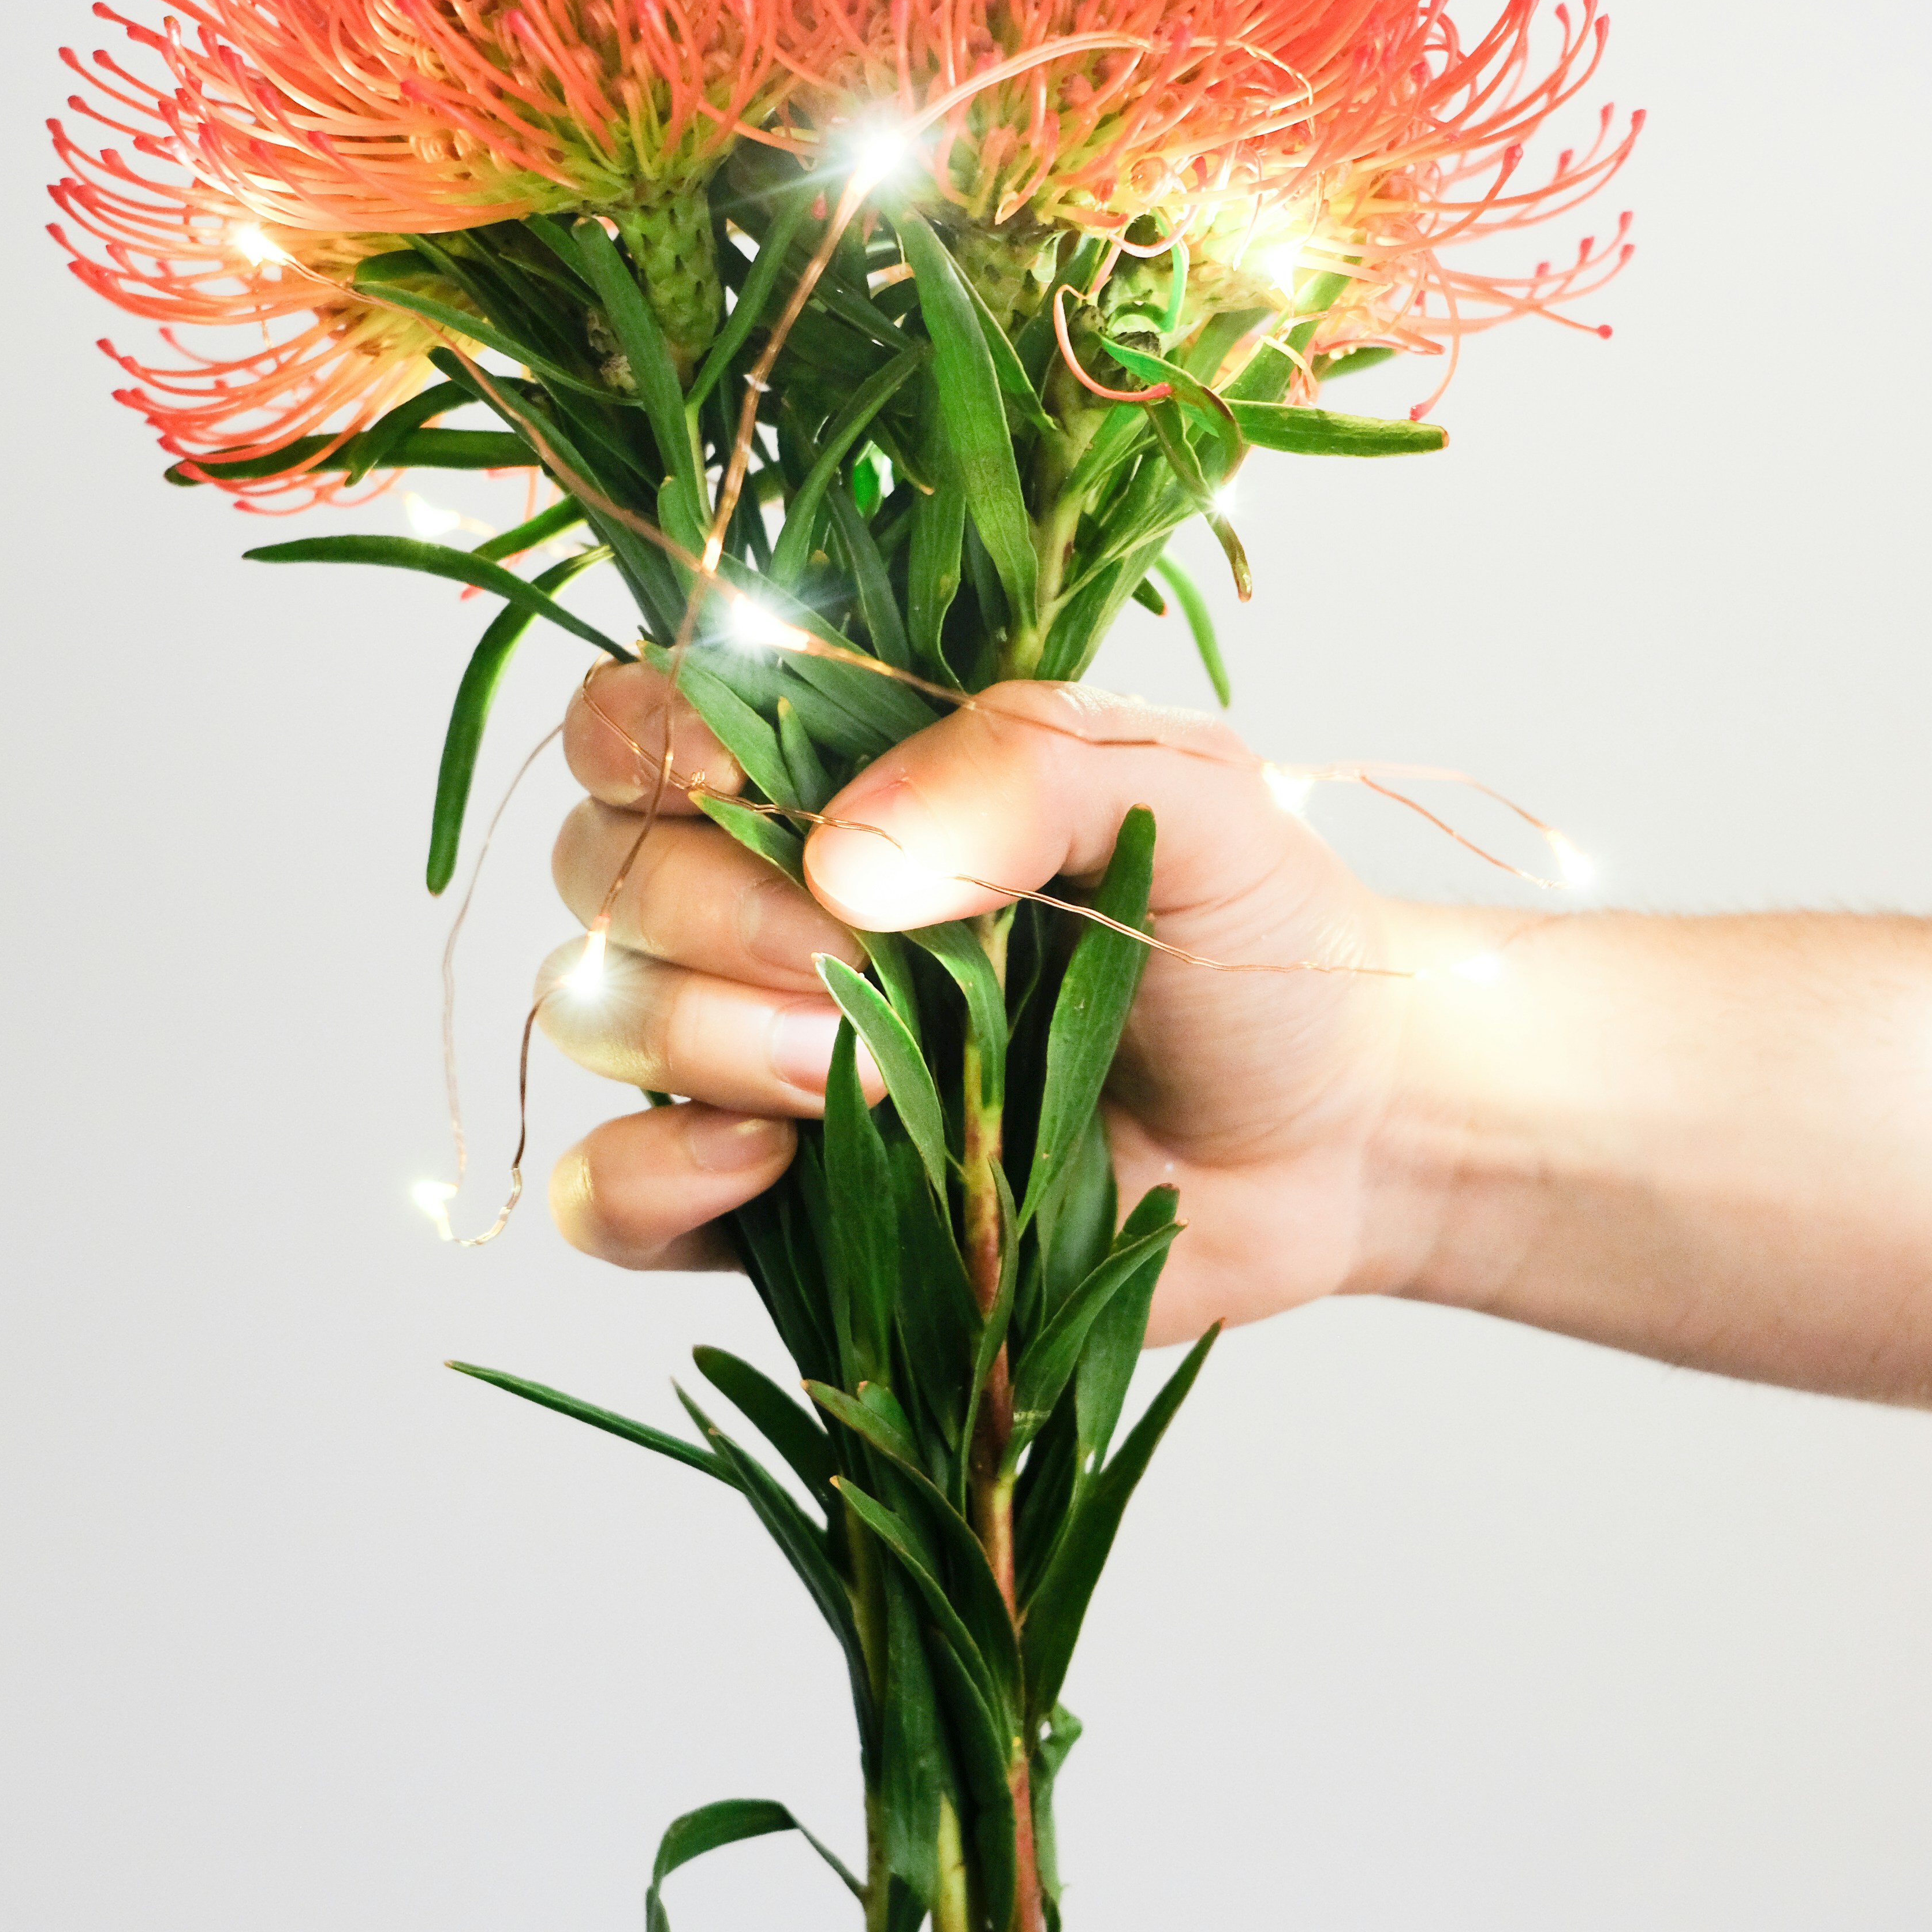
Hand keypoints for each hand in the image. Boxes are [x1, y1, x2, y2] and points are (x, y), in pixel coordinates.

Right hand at [540, 664, 1417, 1339]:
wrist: (1333, 1137)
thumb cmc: (1254, 940)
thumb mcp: (1184, 797)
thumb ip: (1025, 766)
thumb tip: (838, 853)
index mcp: (833, 771)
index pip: (633, 721)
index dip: (647, 743)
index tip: (746, 783)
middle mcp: (760, 901)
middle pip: (604, 876)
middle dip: (717, 916)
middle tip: (865, 961)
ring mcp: (752, 1058)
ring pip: (598, 1020)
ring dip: (712, 1041)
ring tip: (870, 1079)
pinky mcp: (766, 1210)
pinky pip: (608, 1199)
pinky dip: (647, 1180)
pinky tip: (760, 1164)